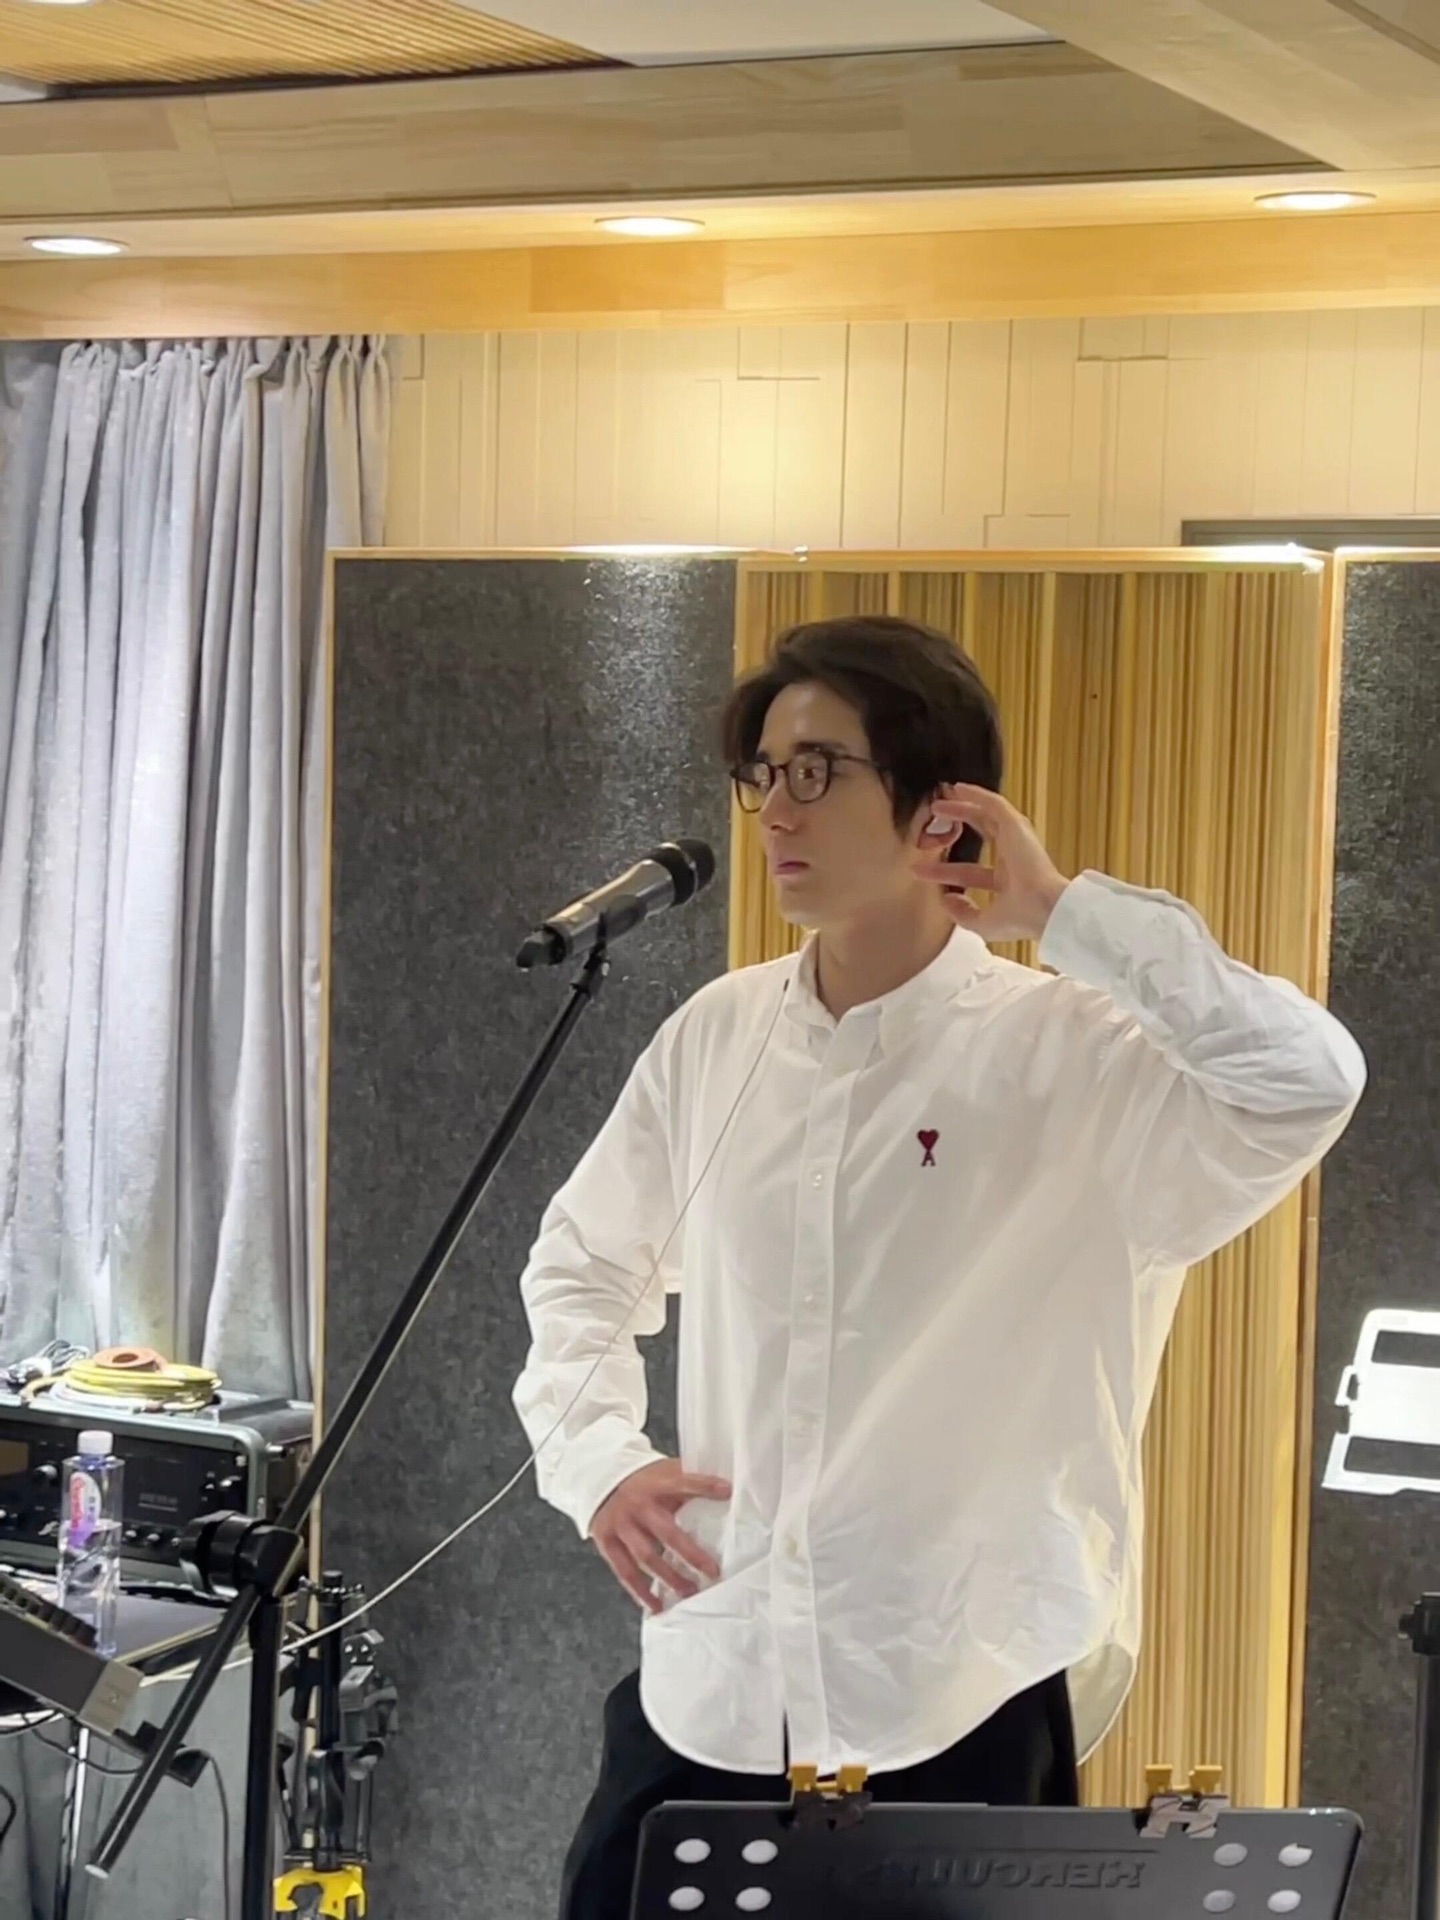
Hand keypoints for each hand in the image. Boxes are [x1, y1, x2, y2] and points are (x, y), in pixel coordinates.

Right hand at [589, 1459, 731, 1614]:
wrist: (601, 1480)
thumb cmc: (644, 1481)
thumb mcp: (664, 1473)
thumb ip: (687, 1483)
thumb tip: (729, 1492)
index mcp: (656, 1483)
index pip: (683, 1483)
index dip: (705, 1486)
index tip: (728, 1492)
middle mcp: (637, 1504)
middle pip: (667, 1533)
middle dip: (691, 1555)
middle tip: (713, 1572)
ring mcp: (620, 1524)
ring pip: (646, 1557)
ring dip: (670, 1578)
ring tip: (690, 1592)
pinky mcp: (606, 1542)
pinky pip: (625, 1571)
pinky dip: (640, 1591)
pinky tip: (656, 1605)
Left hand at [914, 784, 1069, 943]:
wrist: (1044, 907)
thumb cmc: (1022, 917)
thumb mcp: (985, 923)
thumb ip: (963, 914)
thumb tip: (945, 900)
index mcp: (1008, 881)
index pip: (970, 871)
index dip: (944, 871)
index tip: (919, 868)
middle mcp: (1012, 858)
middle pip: (979, 835)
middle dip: (957, 826)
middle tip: (934, 820)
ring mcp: (1016, 840)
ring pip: (986, 815)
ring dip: (963, 806)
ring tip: (940, 802)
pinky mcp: (1016, 826)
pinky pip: (994, 804)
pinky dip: (977, 794)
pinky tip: (959, 789)